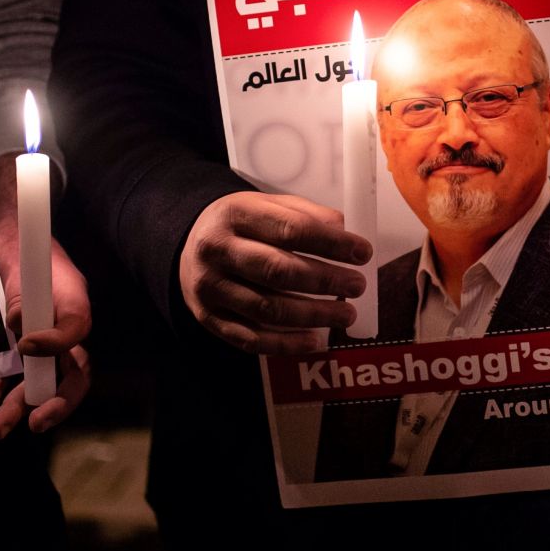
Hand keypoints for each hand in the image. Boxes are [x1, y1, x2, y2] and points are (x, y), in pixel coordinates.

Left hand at [0, 161, 94, 437]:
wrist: (14, 245)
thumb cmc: (34, 256)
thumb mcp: (40, 274)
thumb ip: (35, 310)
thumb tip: (23, 340)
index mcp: (76, 315)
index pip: (78, 340)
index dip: (56, 347)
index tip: (25, 346)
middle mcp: (63, 336)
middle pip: (65, 378)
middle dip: (49, 405)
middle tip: (32, 423)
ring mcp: (40, 345)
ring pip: (36, 385)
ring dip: (16, 409)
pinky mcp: (17, 348)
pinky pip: (11, 376)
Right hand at [180, 191, 370, 354]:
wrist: (187, 243)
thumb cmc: (239, 226)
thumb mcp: (265, 205)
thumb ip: (304, 215)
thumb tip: (344, 230)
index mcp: (235, 214)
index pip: (291, 229)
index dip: (331, 244)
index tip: (362, 253)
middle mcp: (217, 250)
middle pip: (278, 270)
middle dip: (326, 281)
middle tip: (357, 285)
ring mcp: (210, 286)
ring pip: (267, 308)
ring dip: (313, 315)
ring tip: (345, 314)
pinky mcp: (208, 318)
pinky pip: (250, 338)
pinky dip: (286, 344)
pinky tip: (315, 340)